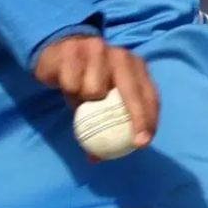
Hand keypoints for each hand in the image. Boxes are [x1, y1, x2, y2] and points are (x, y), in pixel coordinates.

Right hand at [34, 34, 160, 153]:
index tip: (144, 142)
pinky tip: (66, 81)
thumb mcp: (96, 100)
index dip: (149, 118)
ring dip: (85, 100)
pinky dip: (68, 90)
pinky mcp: (74, 50)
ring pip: (95, 89)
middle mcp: (121, 55)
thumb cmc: (84, 78)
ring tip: (80, 95)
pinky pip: (71, 83)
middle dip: (138, 117)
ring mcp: (99, 50)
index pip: (148, 94)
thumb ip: (102, 123)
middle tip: (133, 142)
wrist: (58, 50)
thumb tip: (97, 158)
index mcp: (134, 66)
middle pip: (133, 90)